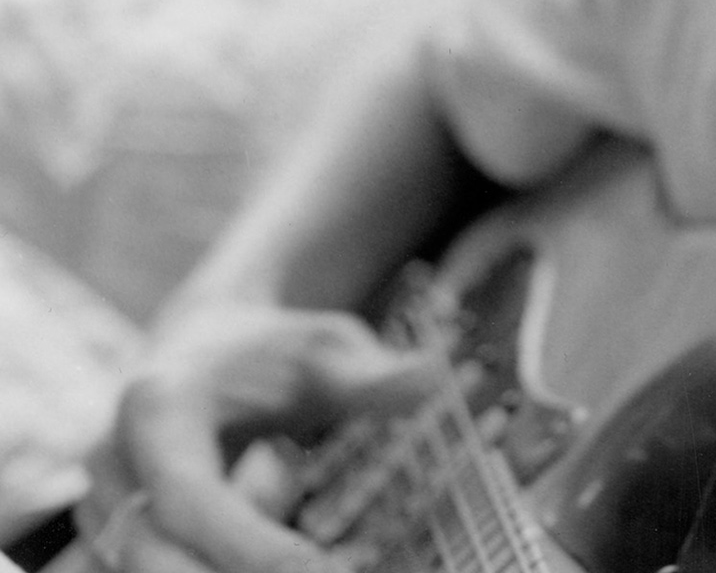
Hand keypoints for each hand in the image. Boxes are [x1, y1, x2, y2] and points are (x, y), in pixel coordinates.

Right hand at [79, 305, 436, 572]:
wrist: (202, 344)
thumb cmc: (270, 347)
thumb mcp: (323, 346)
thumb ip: (370, 374)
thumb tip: (435, 377)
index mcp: (157, 408)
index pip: (190, 501)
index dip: (251, 547)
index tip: (323, 572)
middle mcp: (113, 466)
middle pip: (149, 560)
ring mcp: (102, 509)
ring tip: (323, 571)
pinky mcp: (113, 540)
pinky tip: (286, 572)